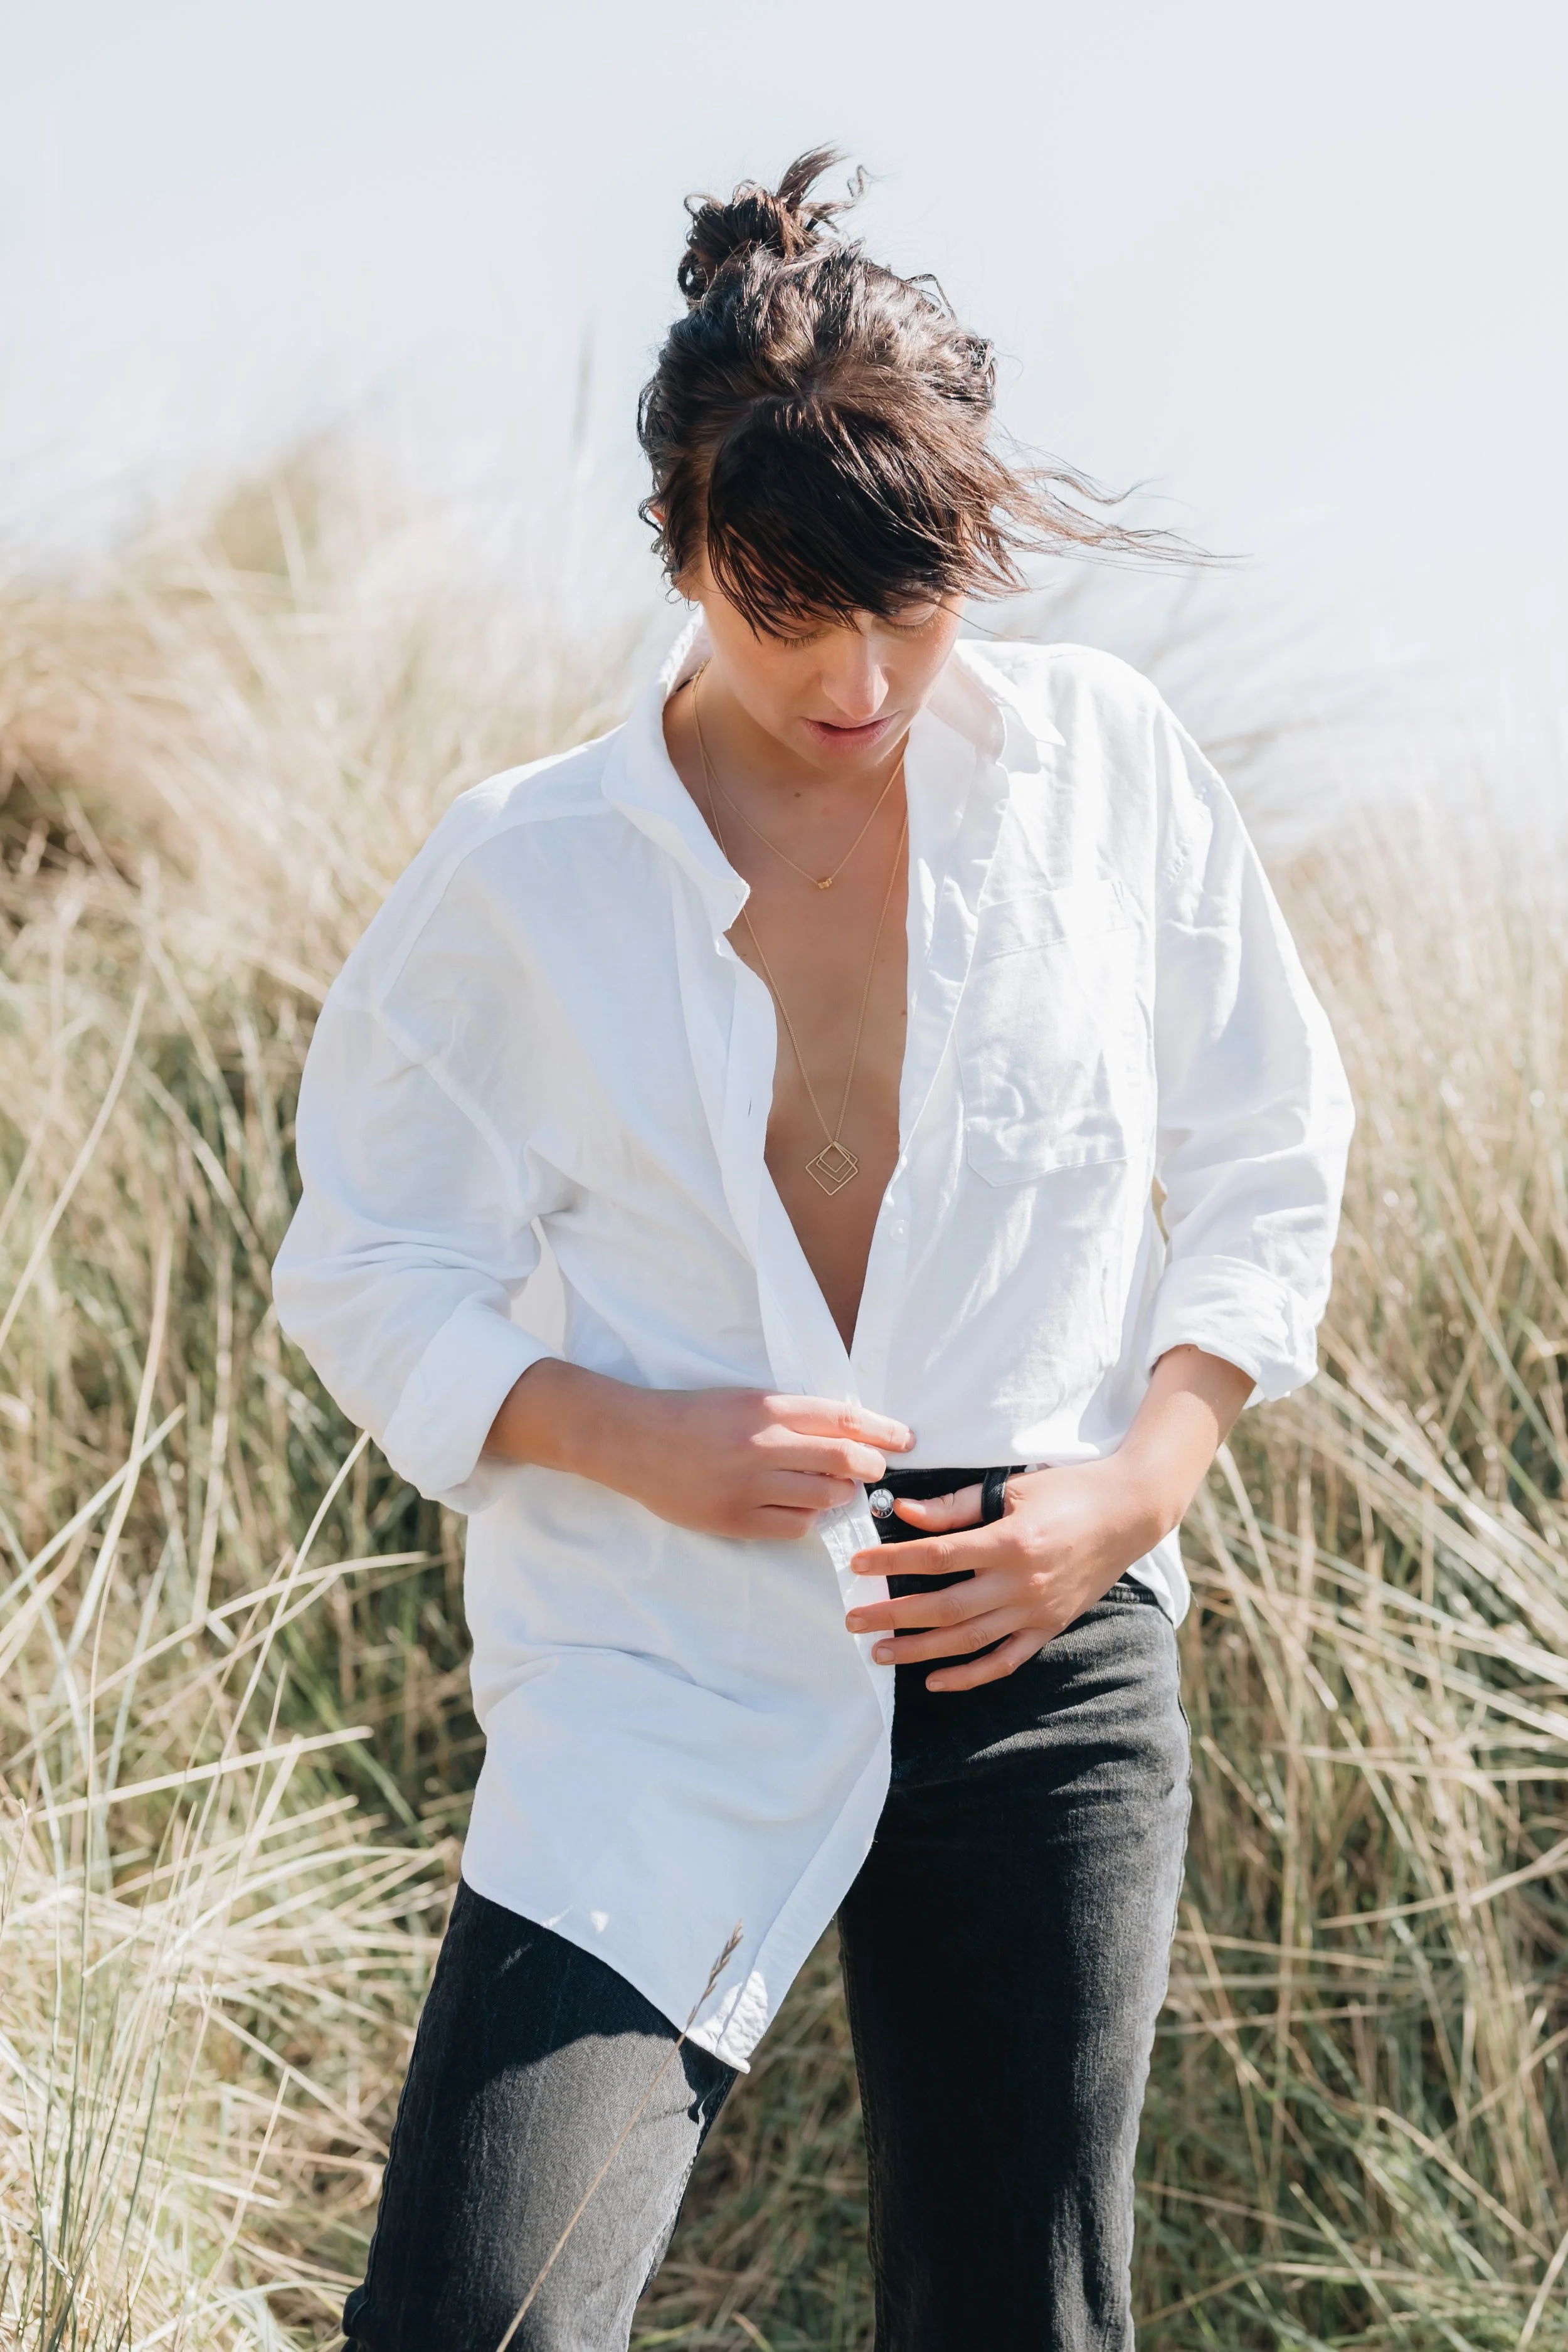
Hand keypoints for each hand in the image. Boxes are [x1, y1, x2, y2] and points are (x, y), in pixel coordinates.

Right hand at [486, 1360, 912, 1540]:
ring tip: (835, 1491)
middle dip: (870, 1467)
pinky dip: (808, 1520)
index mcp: (767, 1407)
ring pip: (823, 1497)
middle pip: (843, 1459)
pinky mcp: (734, 1519)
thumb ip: (794, 1416)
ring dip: (839, 1495)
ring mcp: (748, 1485)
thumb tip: (851, 1433)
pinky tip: (802, 1510)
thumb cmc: (694, 1416)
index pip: (843, 1418)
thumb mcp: (746, 1400)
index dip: (882, 1431)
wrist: (635, 1441)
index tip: (904, 1439)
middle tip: (874, 1471)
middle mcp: (763, 1444)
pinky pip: (794, 1527)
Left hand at [844, 1459, 1164, 1691]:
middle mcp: (1023, 1583)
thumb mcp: (1011, 1487)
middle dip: (894, 1615)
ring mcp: (1037, 1611)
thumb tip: (904, 1512)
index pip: (938, 1556)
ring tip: (880, 1652)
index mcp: (1011, 1541)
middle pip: (945, 1607)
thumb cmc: (1069, 1490)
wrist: (1129, 1512)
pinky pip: (1005, 1661)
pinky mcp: (1049, 1627)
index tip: (859, 1565)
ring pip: (969, 1640)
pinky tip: (936, 1681)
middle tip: (853, 1620)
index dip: (893, 1562)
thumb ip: (956, 1506)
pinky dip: (970, 1676)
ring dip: (920, 1650)